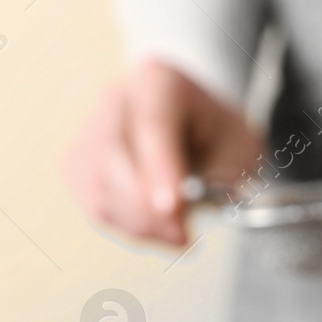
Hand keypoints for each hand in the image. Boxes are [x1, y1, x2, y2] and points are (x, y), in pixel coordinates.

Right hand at [65, 60, 260, 245]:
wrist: (198, 130)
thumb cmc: (220, 138)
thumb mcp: (241, 151)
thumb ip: (217, 176)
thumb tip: (178, 209)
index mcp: (160, 83)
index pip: (153, 124)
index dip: (160, 168)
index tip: (172, 206)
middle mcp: (117, 100)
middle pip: (114, 153)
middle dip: (147, 206)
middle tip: (182, 237)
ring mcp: (91, 131)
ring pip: (100, 184)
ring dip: (140, 222)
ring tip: (177, 231)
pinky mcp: (80, 165)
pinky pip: (96, 203)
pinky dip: (128, 225)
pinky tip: (156, 227)